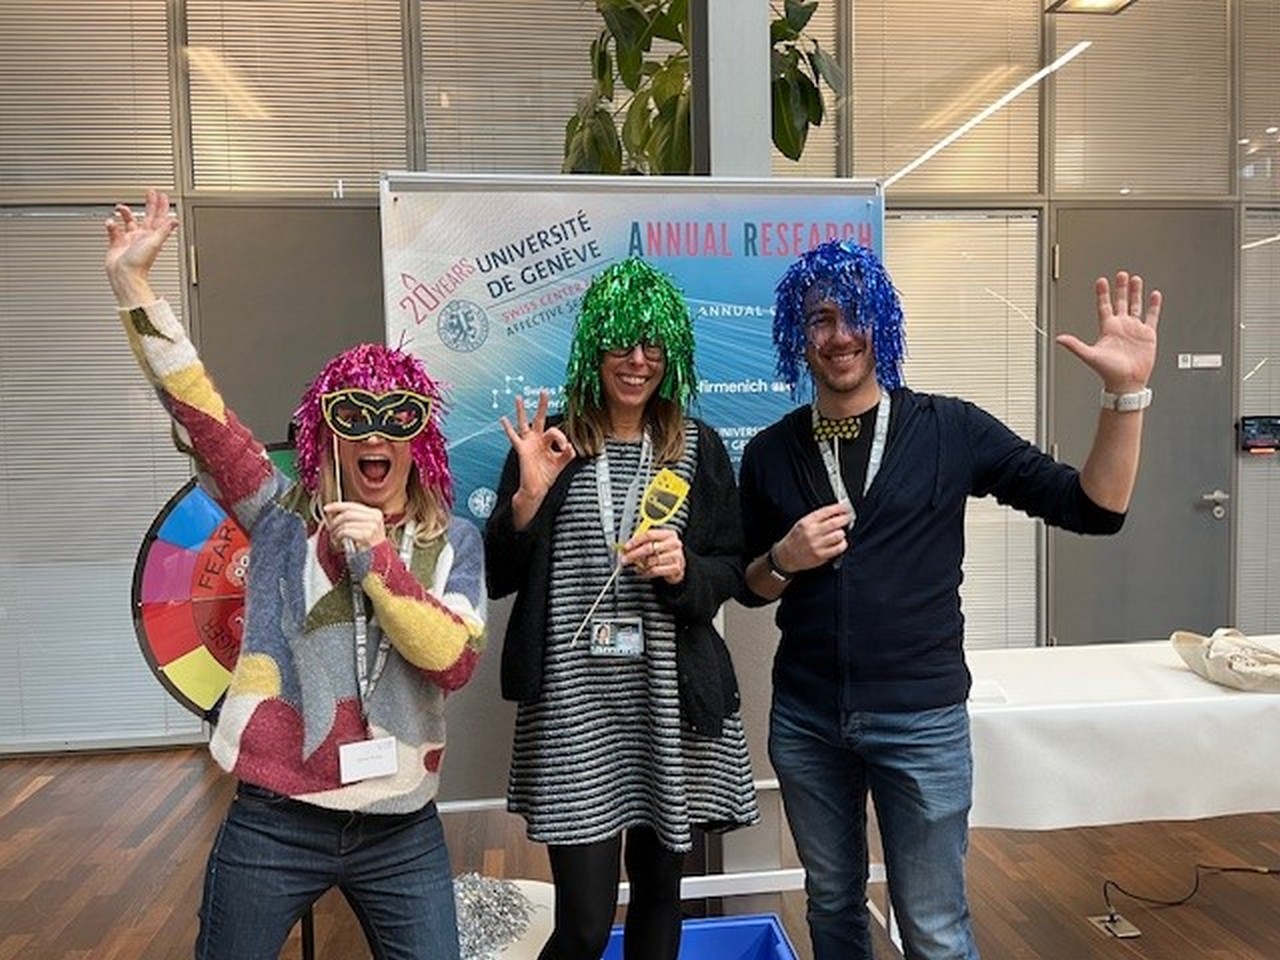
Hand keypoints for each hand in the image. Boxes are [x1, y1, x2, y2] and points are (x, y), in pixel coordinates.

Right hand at [104, 189, 178, 306]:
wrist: (124, 275)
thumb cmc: (139, 263)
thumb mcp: (155, 243)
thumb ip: (164, 230)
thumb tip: (175, 221)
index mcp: (152, 236)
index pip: (159, 217)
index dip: (161, 206)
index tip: (162, 195)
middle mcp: (142, 237)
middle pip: (147, 217)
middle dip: (149, 204)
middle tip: (150, 193)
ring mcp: (129, 240)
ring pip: (129, 222)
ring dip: (126, 214)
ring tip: (121, 207)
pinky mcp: (117, 244)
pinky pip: (114, 231)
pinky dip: (111, 225)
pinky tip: (110, 222)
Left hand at [322, 501, 387, 551]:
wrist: (378, 561)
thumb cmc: (369, 546)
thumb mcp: (365, 527)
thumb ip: (352, 518)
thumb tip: (333, 512)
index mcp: (375, 513)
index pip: (353, 505)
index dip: (337, 506)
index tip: (327, 508)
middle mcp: (375, 518)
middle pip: (347, 513)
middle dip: (335, 521)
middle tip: (331, 529)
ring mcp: (372, 526)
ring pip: (345, 523)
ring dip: (336, 531)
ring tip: (335, 538)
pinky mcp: (366, 535)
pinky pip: (345, 531)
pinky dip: (338, 536)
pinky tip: (339, 542)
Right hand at [500, 389, 575, 502]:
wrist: (536, 489)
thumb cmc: (546, 476)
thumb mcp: (560, 464)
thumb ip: (567, 455)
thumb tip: (571, 446)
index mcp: (548, 442)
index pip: (555, 431)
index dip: (561, 437)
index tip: (565, 447)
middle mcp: (538, 439)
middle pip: (540, 418)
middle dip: (542, 405)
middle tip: (544, 392)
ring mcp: (528, 443)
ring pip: (524, 423)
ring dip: (521, 410)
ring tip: (519, 398)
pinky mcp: (521, 449)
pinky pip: (513, 436)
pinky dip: (508, 428)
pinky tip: (504, 419)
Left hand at [621, 528, 685, 584]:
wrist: (678, 565)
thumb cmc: (664, 553)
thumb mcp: (656, 543)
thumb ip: (643, 542)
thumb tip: (626, 547)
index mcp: (668, 534)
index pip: (649, 535)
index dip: (635, 541)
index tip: (626, 547)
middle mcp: (674, 544)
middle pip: (649, 547)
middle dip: (634, 554)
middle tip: (625, 559)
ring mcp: (676, 556)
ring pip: (651, 560)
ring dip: (641, 564)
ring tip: (637, 565)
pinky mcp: (675, 568)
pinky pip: (655, 570)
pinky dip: (646, 572)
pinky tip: (643, 570)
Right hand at [774, 502, 853, 572]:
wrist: (786, 556)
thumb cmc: (795, 539)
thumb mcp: (802, 523)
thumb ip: (817, 518)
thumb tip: (836, 512)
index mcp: (807, 522)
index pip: (827, 511)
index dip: (839, 508)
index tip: (846, 507)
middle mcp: (812, 532)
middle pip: (835, 522)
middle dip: (845, 518)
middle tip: (848, 518)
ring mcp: (817, 544)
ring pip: (839, 535)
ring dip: (842, 532)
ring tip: (840, 532)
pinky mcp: (821, 555)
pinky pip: (838, 548)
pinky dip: (842, 544)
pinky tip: (839, 543)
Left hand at [1056, 271, 1160, 393]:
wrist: (1127, 383)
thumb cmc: (1108, 372)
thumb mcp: (1090, 355)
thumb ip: (1075, 345)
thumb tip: (1059, 339)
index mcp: (1107, 329)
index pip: (1104, 306)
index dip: (1102, 294)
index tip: (1101, 280)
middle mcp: (1121, 327)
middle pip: (1120, 302)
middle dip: (1120, 288)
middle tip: (1121, 275)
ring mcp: (1134, 329)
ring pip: (1135, 306)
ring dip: (1135, 293)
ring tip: (1136, 279)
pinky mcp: (1147, 335)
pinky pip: (1151, 317)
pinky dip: (1153, 306)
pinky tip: (1154, 295)